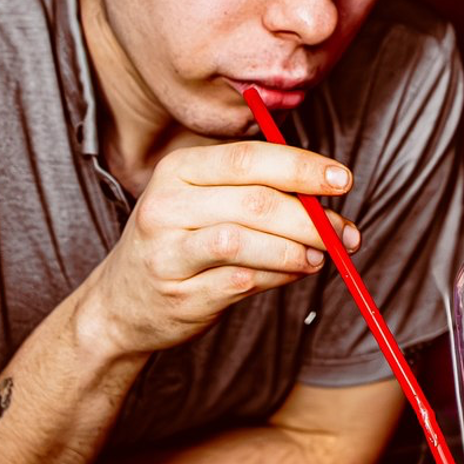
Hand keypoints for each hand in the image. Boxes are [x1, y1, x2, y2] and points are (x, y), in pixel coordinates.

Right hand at [81, 140, 360, 361]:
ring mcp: (167, 252)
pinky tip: (292, 274)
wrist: (120, 304)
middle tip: (344, 232)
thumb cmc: (179, 242)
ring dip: (295, 249)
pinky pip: (241, 282)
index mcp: (178, 168)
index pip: (249, 158)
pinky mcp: (179, 295)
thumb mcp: (203, 200)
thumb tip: (327, 196)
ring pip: (246, 242)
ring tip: (321, 256)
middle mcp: (166, 205)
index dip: (302, 167)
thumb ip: (258, 191)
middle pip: (255, 202)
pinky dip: (277, 277)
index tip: (343, 180)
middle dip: (310, 217)